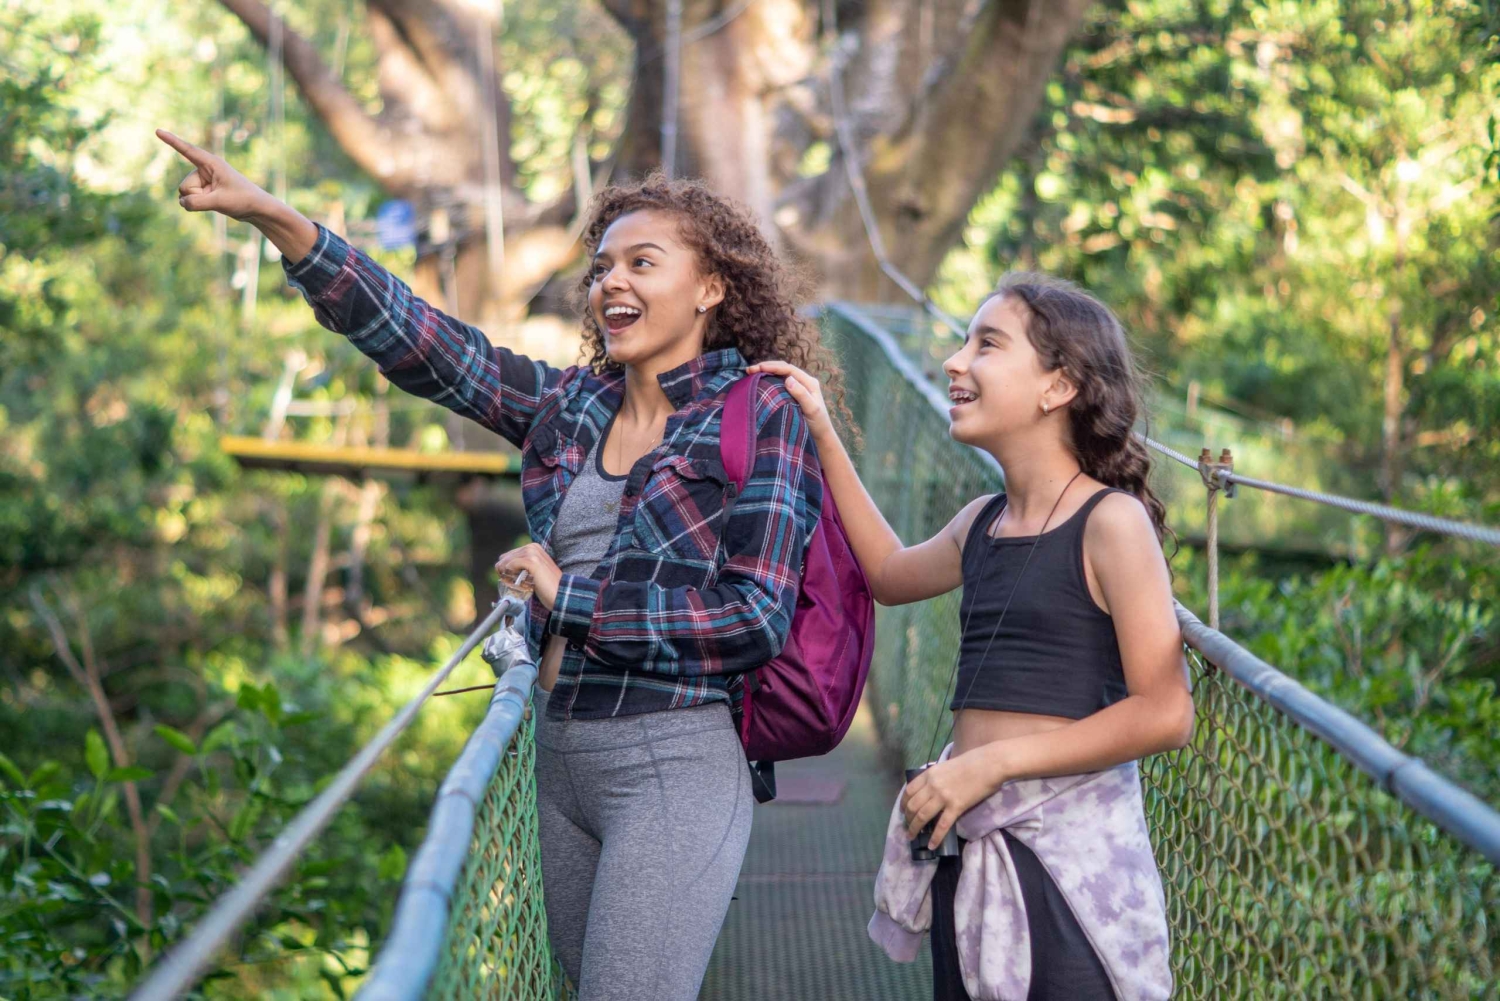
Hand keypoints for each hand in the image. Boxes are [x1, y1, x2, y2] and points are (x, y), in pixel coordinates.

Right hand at [156, 129, 273, 221]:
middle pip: (184, 186)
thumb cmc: (243, 200)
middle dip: (195, 196)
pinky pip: (189, 199)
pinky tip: (212, 204)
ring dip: (197, 202)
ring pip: (185, 194)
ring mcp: (203, 180)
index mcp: (211, 163)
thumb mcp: (219, 202)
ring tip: (218, 201)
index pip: (187, 150)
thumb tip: (182, 202)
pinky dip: (196, 205)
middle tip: (217, 197)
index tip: (157, 131)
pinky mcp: (203, 190)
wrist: (256, 208)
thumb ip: (197, 202)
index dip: (171, 141)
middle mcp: (205, 169)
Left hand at [494, 544, 560, 609]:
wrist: (562, 594)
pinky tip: (517, 582)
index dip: (505, 569)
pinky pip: (511, 565)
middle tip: (512, 584)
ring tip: (516, 585)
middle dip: (504, 572)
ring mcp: (533, 553)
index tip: (509, 580)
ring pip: (506, 562)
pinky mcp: (532, 561)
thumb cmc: (547, 587)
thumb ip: (521, 567)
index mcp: (533, 548)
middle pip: (504, 558)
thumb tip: (501, 568)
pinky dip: (510, 575)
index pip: (507, 556)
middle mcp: (532, 547)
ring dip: (507, 574)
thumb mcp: (533, 572)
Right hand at [746, 360, 833, 442]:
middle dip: (767, 367)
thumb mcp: (812, 409)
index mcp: (809, 382)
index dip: (773, 367)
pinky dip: (769, 380)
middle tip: (750, 369)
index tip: (758, 368)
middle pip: (784, 369)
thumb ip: (801, 394)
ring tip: (752, 373)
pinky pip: (780, 383)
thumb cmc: (818, 424)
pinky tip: (760, 382)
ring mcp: (798, 388)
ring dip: (767, 372)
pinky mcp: (793, 395)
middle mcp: (804, 382)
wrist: (821, 437)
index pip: (789, 369)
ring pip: (781, 375)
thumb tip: (788, 379)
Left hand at [901, 747, 1003, 849]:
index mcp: (929, 774)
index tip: (903, 811)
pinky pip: (942, 825)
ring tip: (912, 837)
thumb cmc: (971, 762)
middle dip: (908, 819)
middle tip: (908, 826)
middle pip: (912, 806)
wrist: (989, 764)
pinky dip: (935, 837)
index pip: (908, 791)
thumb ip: (935, 777)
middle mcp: (932, 786)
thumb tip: (930, 790)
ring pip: (922, 816)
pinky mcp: (956, 807)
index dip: (903, 803)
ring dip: (915, 829)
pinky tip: (931, 845)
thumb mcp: (946, 766)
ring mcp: (943, 797)